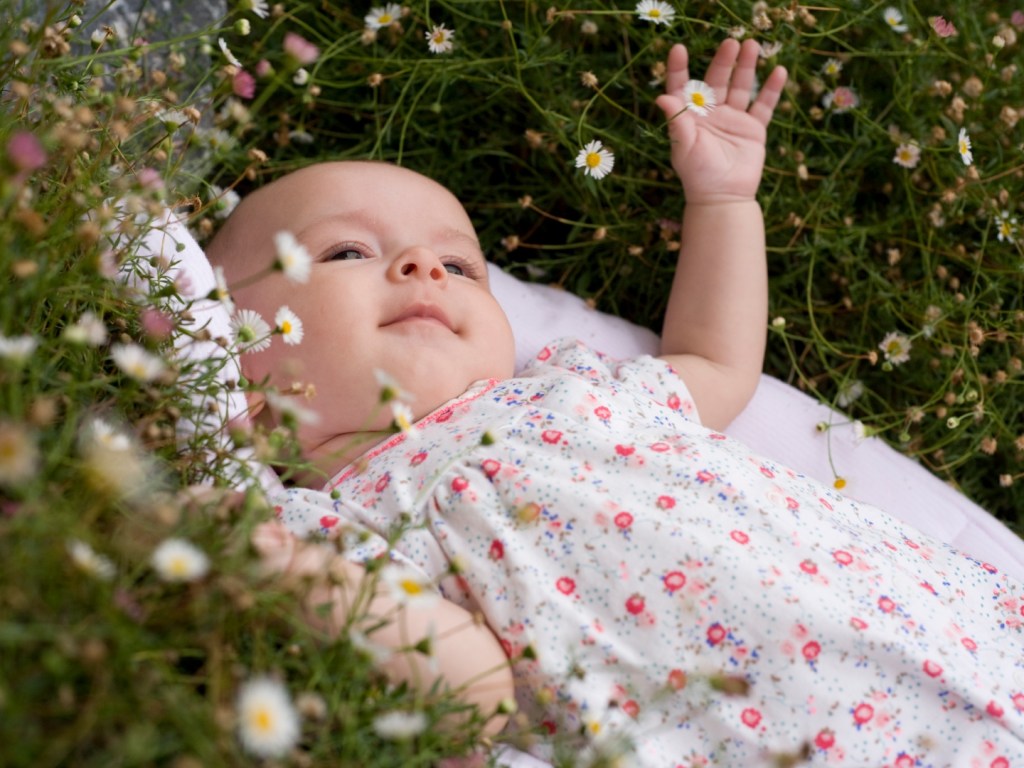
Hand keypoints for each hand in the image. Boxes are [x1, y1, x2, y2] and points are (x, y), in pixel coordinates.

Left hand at [656, 39, 786, 203]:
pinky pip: (764, 105)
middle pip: (717, 80)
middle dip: (723, 61)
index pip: (682, 87)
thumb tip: (661, 96)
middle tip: (730, 41)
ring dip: (747, 67)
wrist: (723, 198)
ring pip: (741, 87)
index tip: (679, 49)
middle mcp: (712, 113)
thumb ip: (676, 122)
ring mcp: (734, 119)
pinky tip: (779, 71)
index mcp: (690, 117)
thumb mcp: (684, 148)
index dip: (679, 69)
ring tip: (753, 45)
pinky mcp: (753, 129)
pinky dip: (772, 89)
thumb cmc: (698, 174)